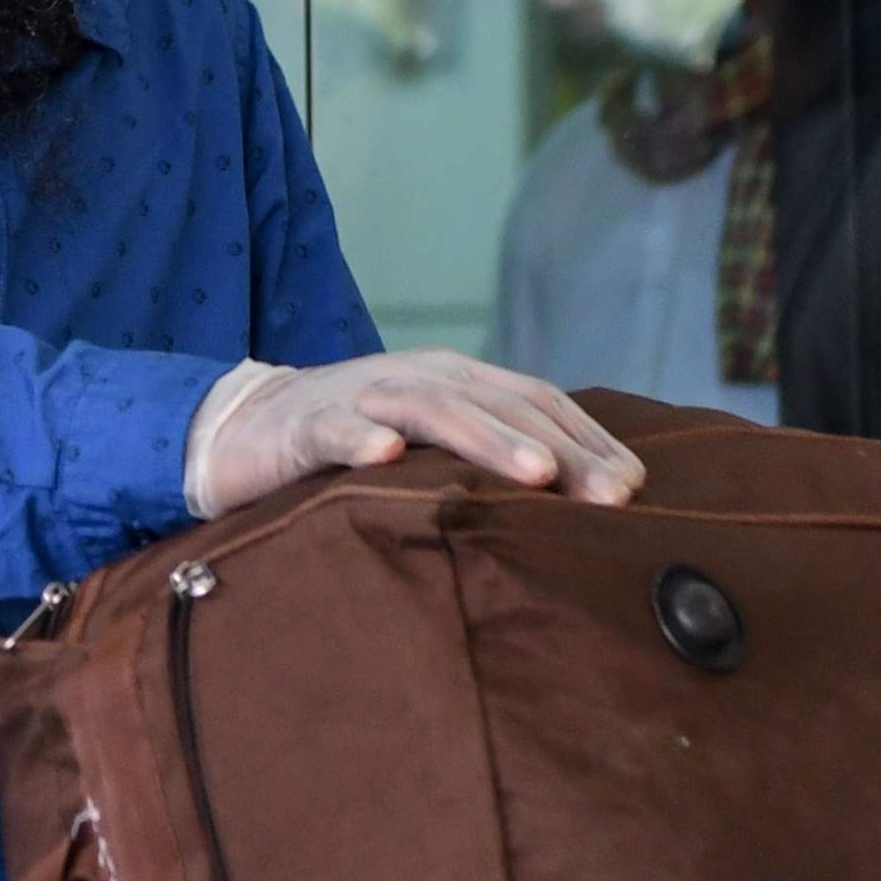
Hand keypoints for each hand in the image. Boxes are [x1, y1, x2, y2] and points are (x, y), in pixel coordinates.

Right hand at [185, 354, 643, 517]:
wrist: (245, 427)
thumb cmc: (351, 446)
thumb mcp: (430, 446)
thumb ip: (488, 459)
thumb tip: (575, 503)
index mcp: (458, 381)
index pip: (539, 402)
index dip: (590, 440)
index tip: (636, 488)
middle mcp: (421, 378)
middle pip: (502, 405)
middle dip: (561, 450)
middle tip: (611, 496)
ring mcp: (364, 397)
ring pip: (435, 410)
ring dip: (488, 439)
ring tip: (536, 475)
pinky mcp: (306, 425)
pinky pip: (337, 430)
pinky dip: (361, 438)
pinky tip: (386, 456)